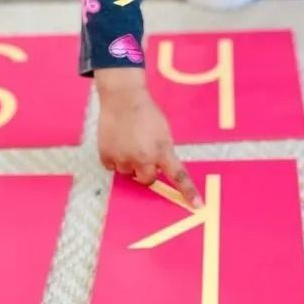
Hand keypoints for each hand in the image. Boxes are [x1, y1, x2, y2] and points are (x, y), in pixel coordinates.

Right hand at [95, 67, 201, 207]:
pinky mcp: (107, 157)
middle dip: (146, 171)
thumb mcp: (163, 131)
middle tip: (143, 153)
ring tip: (127, 141)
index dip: (188, 191)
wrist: (123, 98)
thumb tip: (158, 168)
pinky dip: (114, 158)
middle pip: (147, 179)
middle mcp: (144, 158)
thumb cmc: (146, 112)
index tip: (197, 205)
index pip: (179, 175)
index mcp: (162, 150)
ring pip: (128, 173)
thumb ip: (163, 151)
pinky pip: (112, 167)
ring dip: (129, 163)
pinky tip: (117, 141)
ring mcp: (124, 159)